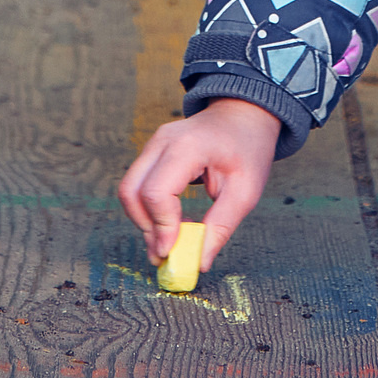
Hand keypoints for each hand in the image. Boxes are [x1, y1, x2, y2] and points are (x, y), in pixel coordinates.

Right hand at [117, 98, 281, 271]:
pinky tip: (170, 224)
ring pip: (129, 189)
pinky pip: (138, 184)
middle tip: (165, 255)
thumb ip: (221, 227)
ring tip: (169, 242)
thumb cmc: (248, 148)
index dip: (161, 227)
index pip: (157, 192)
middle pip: (132, 191)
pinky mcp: (152, 151)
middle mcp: (163, 141)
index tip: (171, 253)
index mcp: (188, 146)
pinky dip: (148, 209)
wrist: (244, 114)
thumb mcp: (245, 191)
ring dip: (144, 220)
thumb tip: (199, 263)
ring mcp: (154, 143)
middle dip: (146, 228)